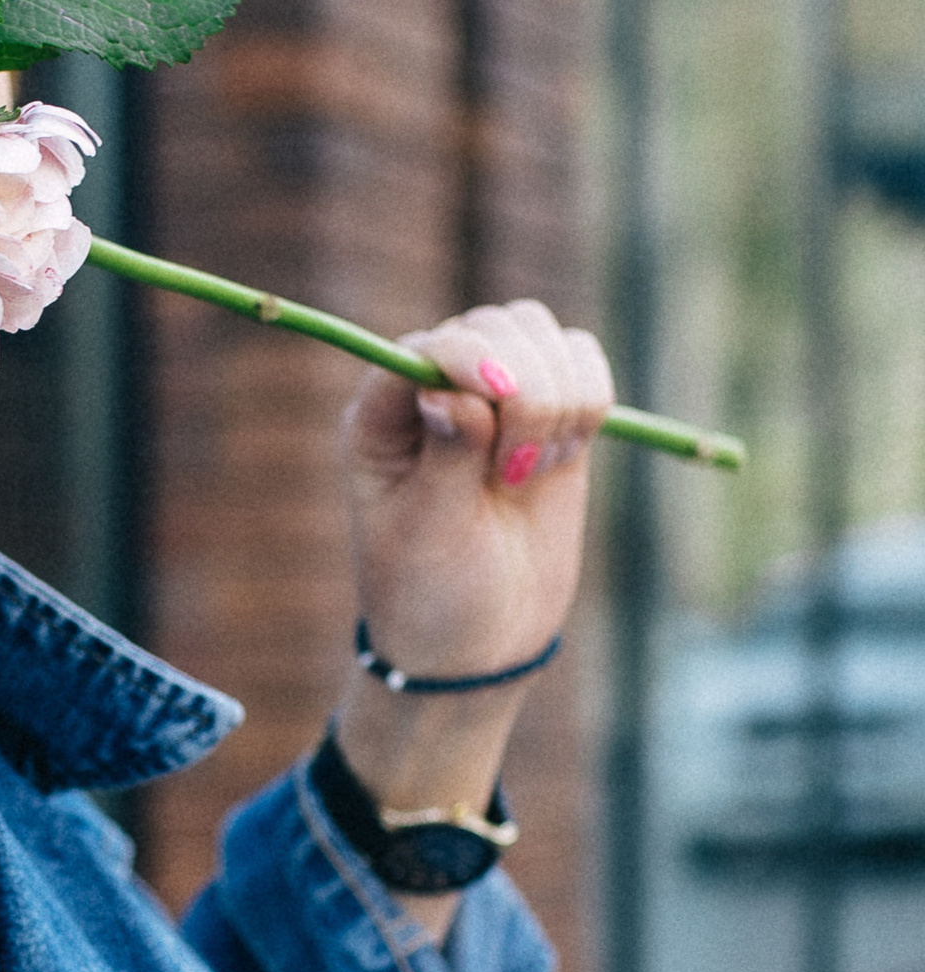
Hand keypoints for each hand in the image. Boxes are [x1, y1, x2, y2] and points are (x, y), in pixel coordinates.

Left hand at [343, 296, 613, 696]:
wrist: (479, 644)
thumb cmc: (431, 594)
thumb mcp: (428, 532)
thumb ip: (447, 457)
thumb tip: (455, 392)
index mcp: (382, 417)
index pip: (427, 347)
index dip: (469, 358)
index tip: (502, 398)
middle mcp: (436, 393)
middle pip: (493, 327)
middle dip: (525, 387)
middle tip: (516, 472)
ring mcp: (496, 399)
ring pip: (541, 332)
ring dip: (559, 393)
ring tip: (536, 469)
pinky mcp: (550, 416)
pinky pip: (584, 363)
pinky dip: (590, 396)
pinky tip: (563, 456)